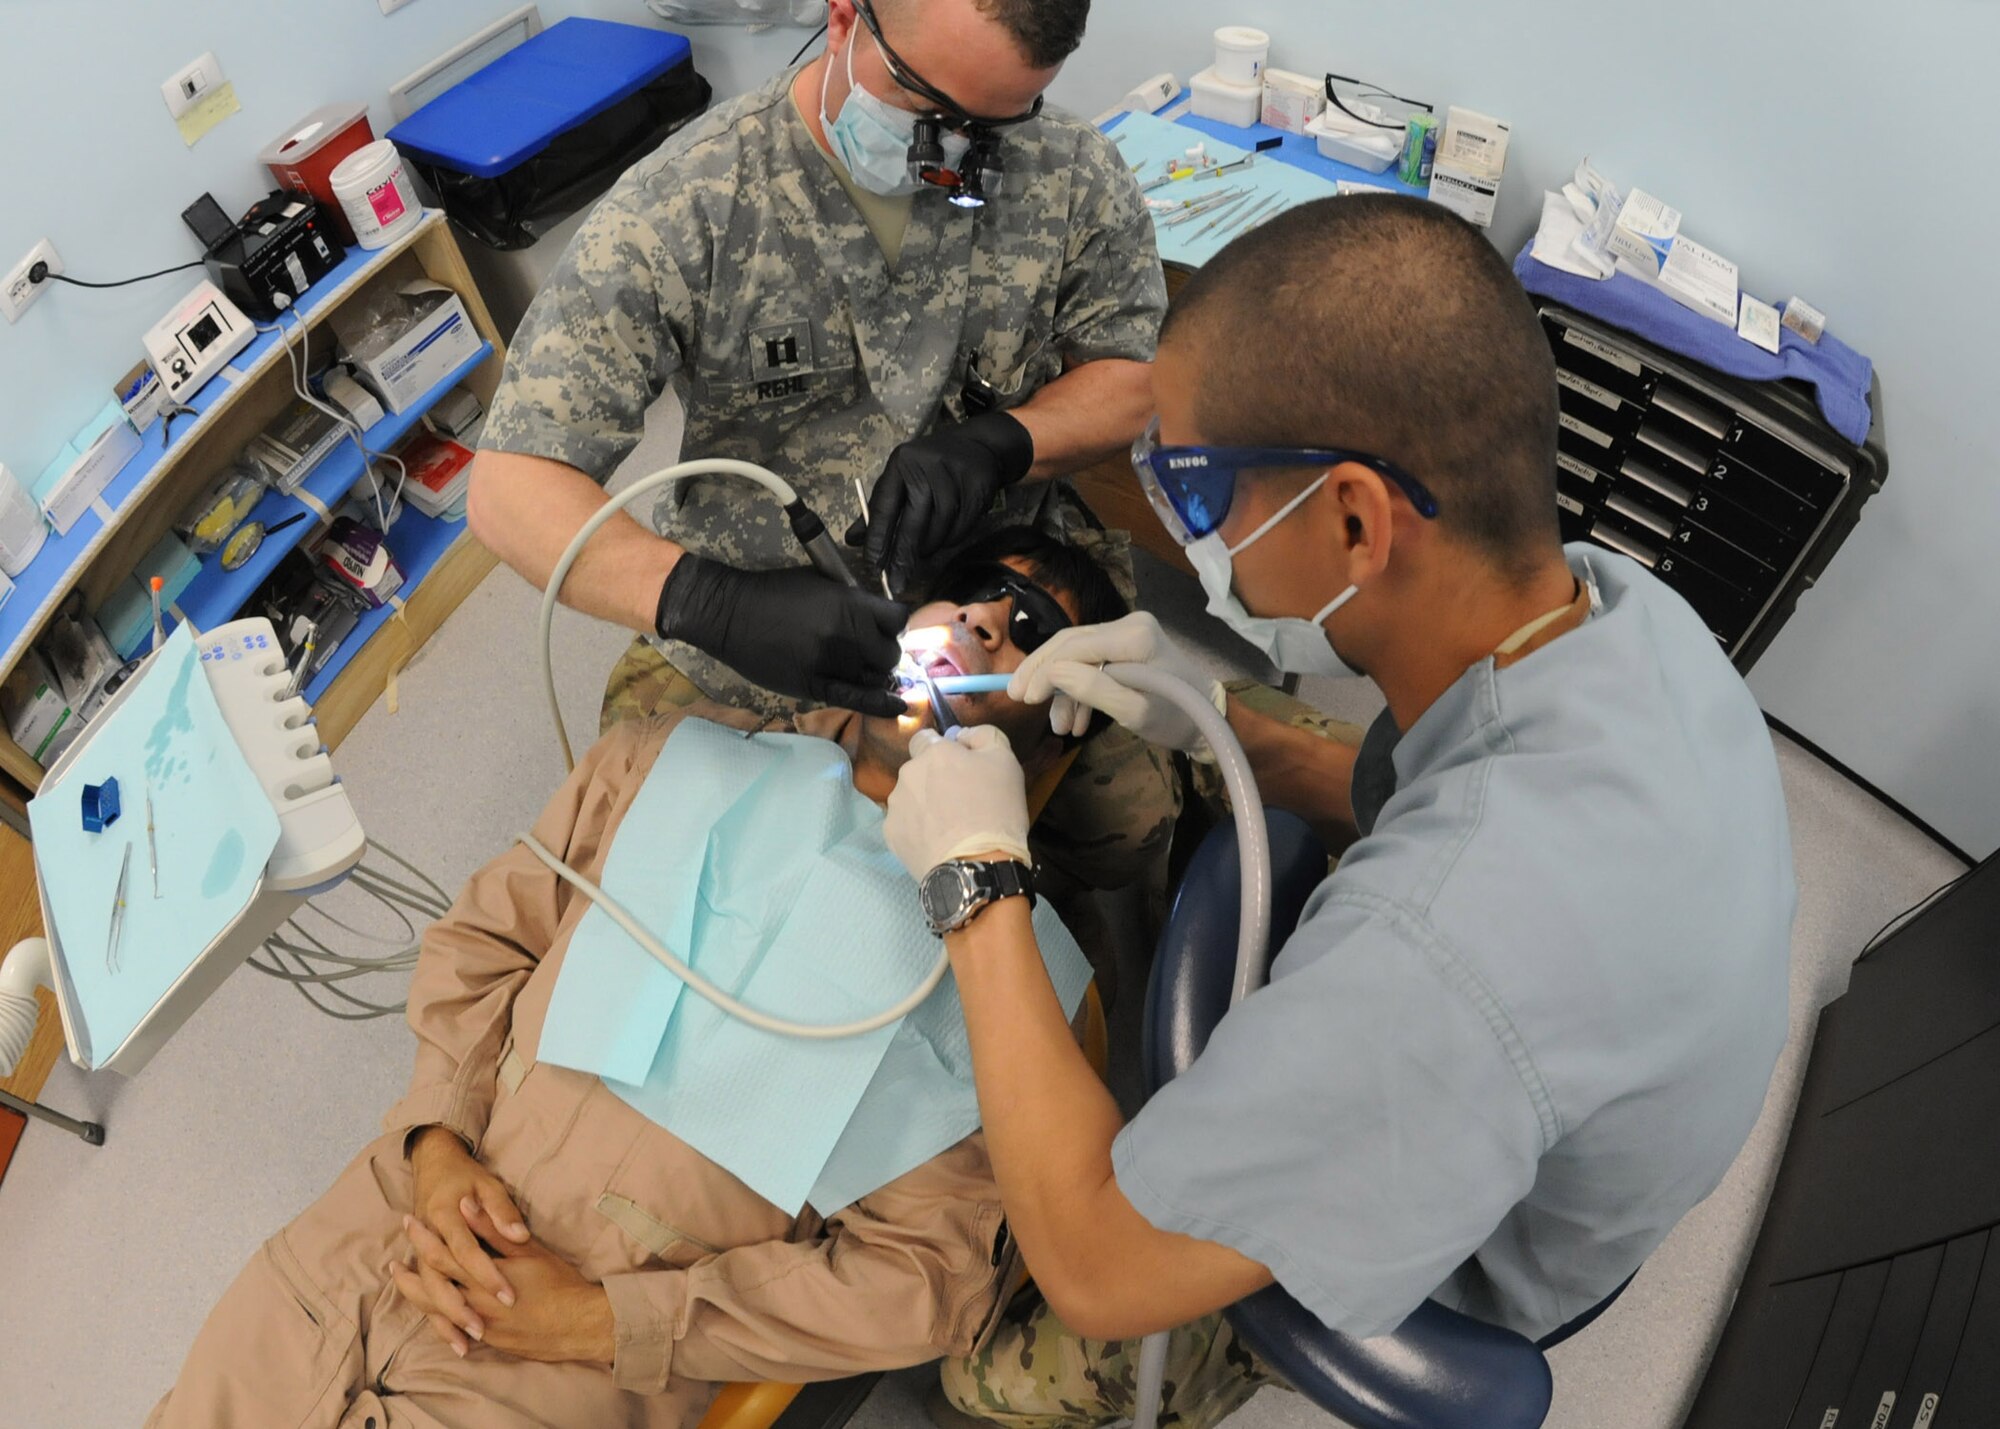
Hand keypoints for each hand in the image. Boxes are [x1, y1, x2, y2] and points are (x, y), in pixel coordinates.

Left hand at [394, 1204, 614, 1364]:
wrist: (579, 1325)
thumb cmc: (559, 1283)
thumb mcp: (529, 1251)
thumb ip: (494, 1229)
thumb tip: (467, 1206)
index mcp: (484, 1278)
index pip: (443, 1254)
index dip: (423, 1238)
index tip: (410, 1223)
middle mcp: (475, 1305)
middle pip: (430, 1289)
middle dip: (409, 1274)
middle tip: (392, 1263)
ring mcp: (480, 1327)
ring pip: (437, 1313)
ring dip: (418, 1298)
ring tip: (404, 1285)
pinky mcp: (489, 1342)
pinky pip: (454, 1330)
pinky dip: (438, 1319)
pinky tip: (433, 1312)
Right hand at [407, 1125, 531, 1337]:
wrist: (432, 1164)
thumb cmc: (466, 1175)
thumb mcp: (488, 1184)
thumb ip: (501, 1211)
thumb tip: (519, 1234)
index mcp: (445, 1215)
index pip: (466, 1251)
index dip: (486, 1274)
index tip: (508, 1295)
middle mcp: (429, 1238)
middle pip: (439, 1280)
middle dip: (460, 1308)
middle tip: (484, 1330)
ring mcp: (421, 1251)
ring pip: (428, 1293)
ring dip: (445, 1319)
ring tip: (466, 1343)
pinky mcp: (422, 1261)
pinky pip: (425, 1295)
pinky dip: (436, 1317)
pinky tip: (452, 1339)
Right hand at [657, 556, 909, 716]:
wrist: (731, 614)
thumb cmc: (775, 591)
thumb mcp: (821, 582)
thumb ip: (853, 600)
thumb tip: (880, 616)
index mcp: (850, 604)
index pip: (899, 619)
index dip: (896, 624)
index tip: (886, 626)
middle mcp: (847, 635)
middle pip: (891, 653)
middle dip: (885, 651)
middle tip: (869, 649)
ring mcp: (832, 663)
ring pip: (877, 677)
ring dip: (875, 674)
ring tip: (863, 668)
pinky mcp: (816, 687)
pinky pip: (858, 699)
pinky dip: (880, 704)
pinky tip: (897, 705)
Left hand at [847, 412, 1033, 593]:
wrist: (977, 446)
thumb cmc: (929, 467)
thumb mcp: (899, 478)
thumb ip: (877, 509)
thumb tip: (852, 540)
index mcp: (901, 464)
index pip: (884, 507)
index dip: (877, 539)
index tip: (872, 566)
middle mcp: (926, 468)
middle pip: (913, 522)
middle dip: (903, 557)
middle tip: (896, 583)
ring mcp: (954, 478)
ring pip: (939, 529)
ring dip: (929, 548)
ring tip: (923, 551)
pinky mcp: (977, 489)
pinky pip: (960, 528)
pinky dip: (950, 540)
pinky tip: (944, 537)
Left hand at [885, 725, 1031, 878]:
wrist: (976, 867)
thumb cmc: (996, 811)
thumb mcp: (1006, 761)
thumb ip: (984, 736)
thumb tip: (963, 735)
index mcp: (933, 753)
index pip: (924, 738)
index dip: (941, 749)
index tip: (959, 766)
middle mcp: (907, 775)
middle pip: (919, 770)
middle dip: (935, 779)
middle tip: (962, 801)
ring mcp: (896, 807)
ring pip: (911, 797)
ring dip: (926, 804)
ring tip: (951, 826)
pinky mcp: (891, 836)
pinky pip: (906, 824)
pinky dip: (919, 829)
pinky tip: (939, 842)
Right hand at [1007, 612, 1223, 754]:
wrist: (1211, 720)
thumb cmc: (1177, 719)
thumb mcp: (1134, 712)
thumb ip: (1093, 690)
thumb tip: (1053, 673)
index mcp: (1133, 636)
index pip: (1073, 646)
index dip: (1043, 670)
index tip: (1022, 698)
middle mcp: (1130, 624)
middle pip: (1070, 643)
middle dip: (1043, 673)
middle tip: (1019, 699)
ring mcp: (1129, 633)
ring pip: (1078, 655)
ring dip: (1064, 691)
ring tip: (1060, 728)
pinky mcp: (1128, 646)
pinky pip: (1092, 662)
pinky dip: (1080, 690)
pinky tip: (1076, 721)